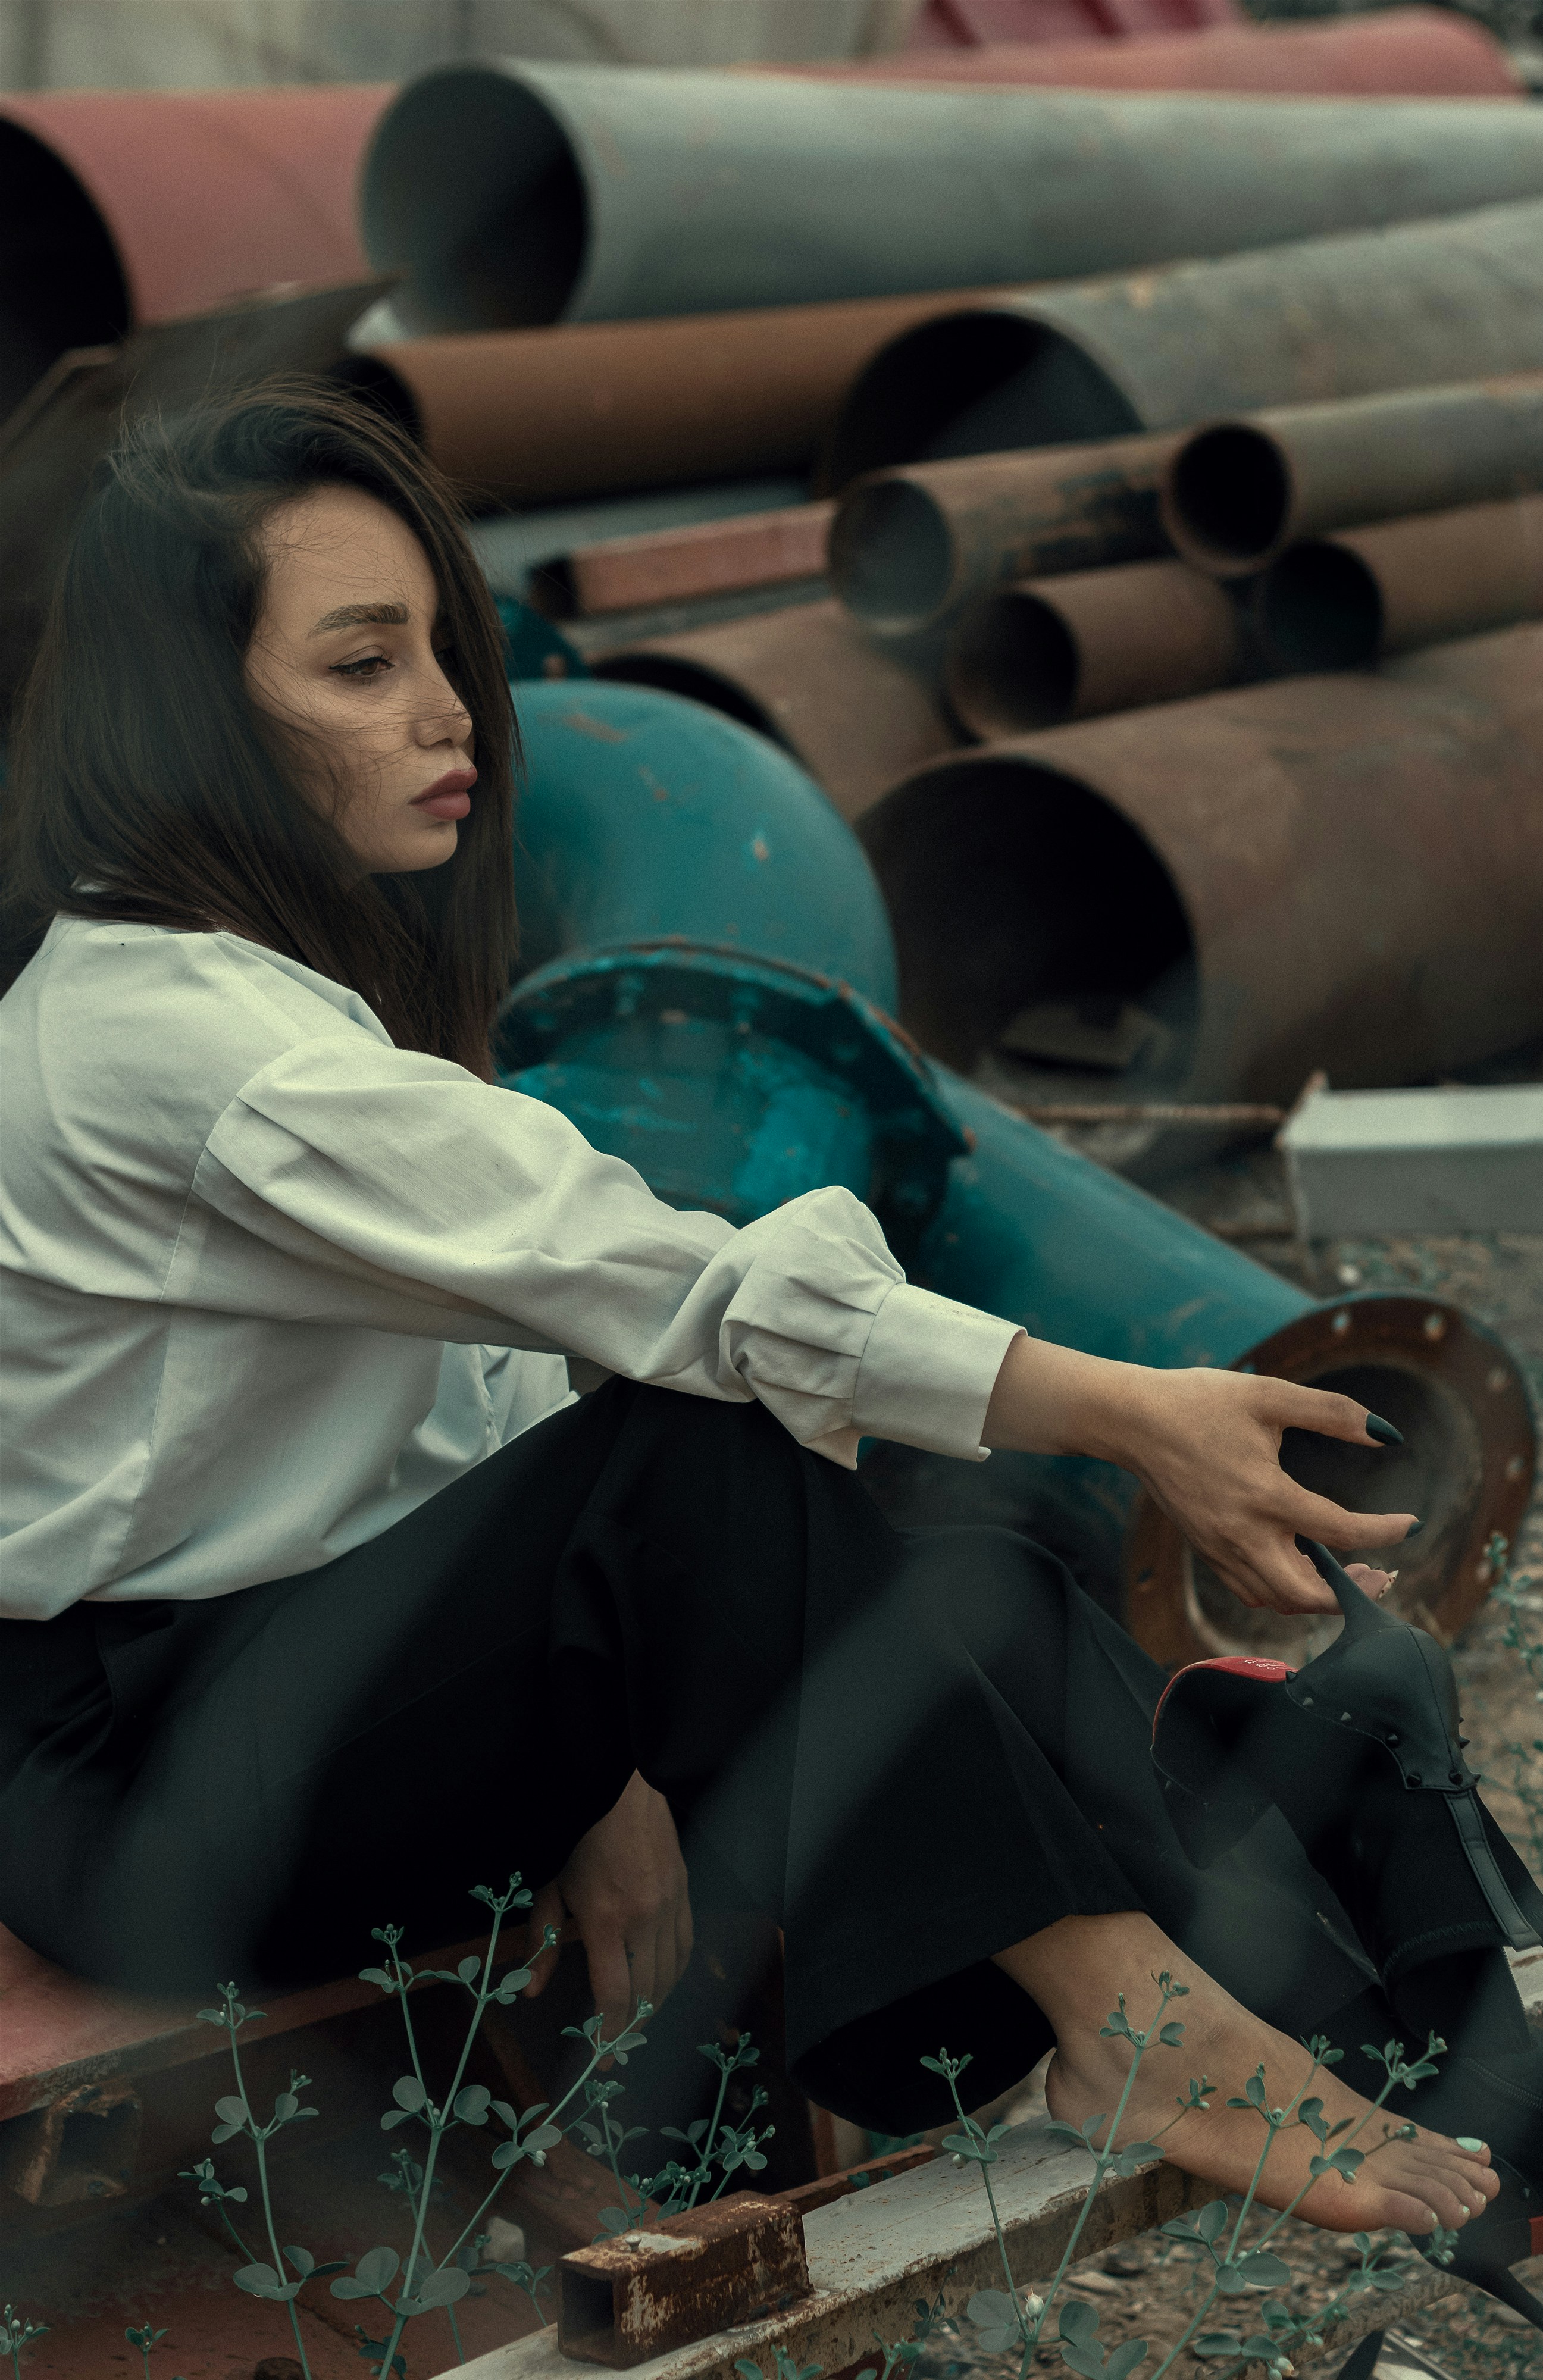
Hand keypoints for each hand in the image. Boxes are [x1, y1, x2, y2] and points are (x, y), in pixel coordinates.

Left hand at [521, 1770, 693, 2040]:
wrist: (626, 1795)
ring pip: (671, 1975)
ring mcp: (670, 1907)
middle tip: (617, 2048)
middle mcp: (645, 1919)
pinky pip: (686, 1948)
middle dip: (632, 2028)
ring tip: (636, 2023)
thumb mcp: (551, 1890)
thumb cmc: (581, 1842)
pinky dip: (675, 1975)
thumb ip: (541, 1944)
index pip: (614, 1994)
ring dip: (654, 2006)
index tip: (601, 2059)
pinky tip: (661, 1985)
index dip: (609, 2033)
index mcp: (606, 1920)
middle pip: (647, 1994)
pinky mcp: (686, 1895)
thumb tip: (530, 1991)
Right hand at [984, 1337, 1416, 1616]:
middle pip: (1309, 1594)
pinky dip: (1284, 1593)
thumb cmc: (1200, 1402)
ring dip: (1320, 1597)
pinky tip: (1302, 1569)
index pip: (1341, 1532)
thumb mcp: (1269, 1395)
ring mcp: (1221, 1548)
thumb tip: (1388, 1434)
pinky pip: (1251, 1591)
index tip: (1410, 1524)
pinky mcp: (1206, 1551)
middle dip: (1354, 1593)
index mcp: (1265, 1495)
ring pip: (1279, 1600)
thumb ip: (1332, 1412)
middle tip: (1382, 1574)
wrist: (1133, 1420)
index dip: (1385, 1532)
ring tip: (1349, 1574)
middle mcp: (1243, 1533)